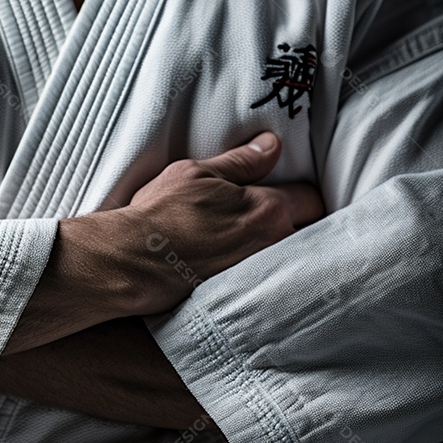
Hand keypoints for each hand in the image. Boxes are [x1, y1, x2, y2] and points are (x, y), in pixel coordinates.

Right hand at [3, 131, 324, 353]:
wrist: (132, 262)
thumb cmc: (160, 216)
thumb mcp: (197, 174)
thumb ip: (241, 161)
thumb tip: (271, 146)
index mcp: (269, 210)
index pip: (311, 198)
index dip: (300, 192)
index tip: (288, 189)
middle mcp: (274, 247)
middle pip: (310, 232)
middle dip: (299, 222)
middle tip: (275, 214)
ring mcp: (260, 276)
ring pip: (289, 257)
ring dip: (281, 248)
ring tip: (253, 240)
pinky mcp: (244, 297)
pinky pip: (268, 279)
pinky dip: (263, 271)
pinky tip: (240, 262)